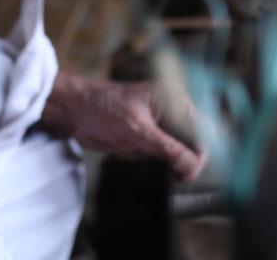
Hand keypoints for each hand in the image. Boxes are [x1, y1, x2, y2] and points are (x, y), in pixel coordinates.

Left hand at [41, 72, 205, 180]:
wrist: (75, 111)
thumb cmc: (103, 108)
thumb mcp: (137, 130)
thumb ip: (167, 148)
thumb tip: (192, 166)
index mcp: (174, 100)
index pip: (201, 130)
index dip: (200, 153)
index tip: (190, 172)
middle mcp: (172, 111)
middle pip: (194, 143)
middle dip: (187, 161)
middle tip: (176, 177)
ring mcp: (161, 126)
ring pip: (181, 153)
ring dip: (175, 166)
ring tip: (165, 172)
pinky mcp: (150, 139)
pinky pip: (166, 157)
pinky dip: (163, 166)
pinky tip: (155, 168)